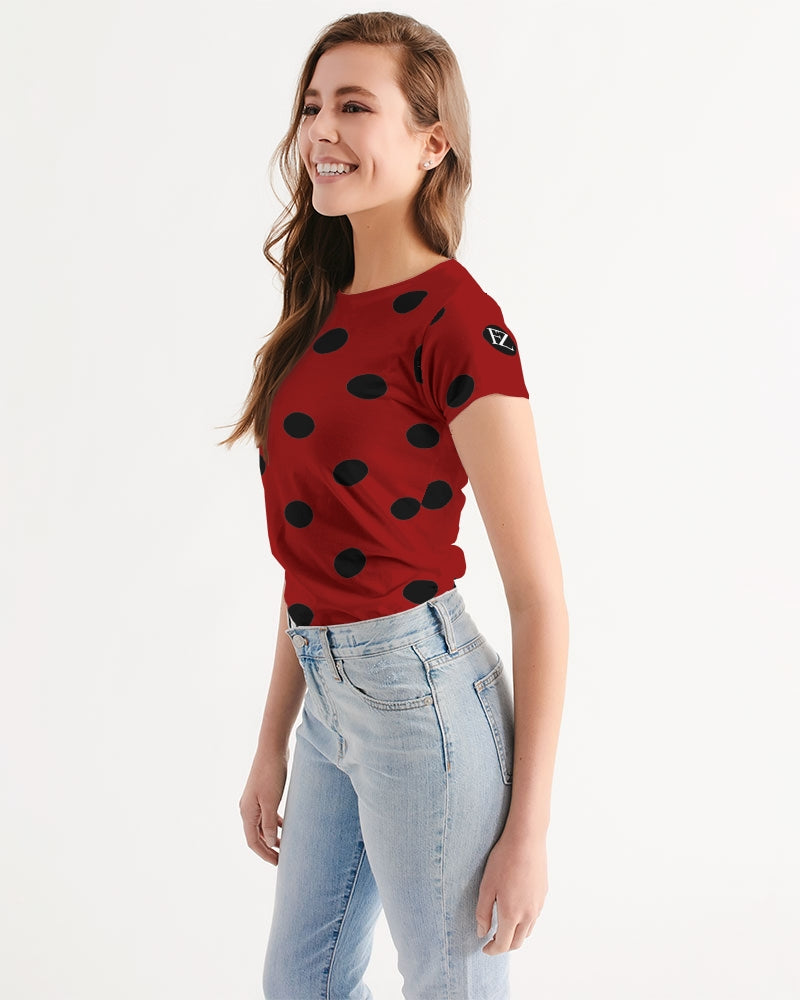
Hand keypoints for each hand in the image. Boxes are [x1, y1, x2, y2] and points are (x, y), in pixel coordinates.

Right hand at [239, 748, 288, 865]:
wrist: (272, 749)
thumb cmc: (271, 774)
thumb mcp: (271, 802)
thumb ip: (270, 824)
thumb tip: (270, 842)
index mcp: (247, 812)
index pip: (253, 841)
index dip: (264, 854)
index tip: (277, 863)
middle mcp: (247, 808)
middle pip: (256, 835)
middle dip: (268, 848)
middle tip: (282, 859)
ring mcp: (254, 801)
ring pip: (262, 825)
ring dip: (272, 836)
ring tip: (285, 845)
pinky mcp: (263, 793)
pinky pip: (267, 815)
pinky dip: (275, 823)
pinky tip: (285, 826)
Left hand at [475, 825, 547, 953]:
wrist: (526, 839)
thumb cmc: (503, 860)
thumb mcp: (486, 886)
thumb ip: (483, 913)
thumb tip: (481, 933)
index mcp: (512, 914)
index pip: (503, 944)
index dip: (493, 950)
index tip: (485, 948)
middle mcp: (528, 914)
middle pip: (517, 942)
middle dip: (504, 946)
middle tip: (492, 940)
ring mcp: (538, 905)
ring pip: (528, 931)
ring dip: (516, 935)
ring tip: (503, 926)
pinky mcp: (543, 894)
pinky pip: (535, 916)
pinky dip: (525, 922)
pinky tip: (516, 910)